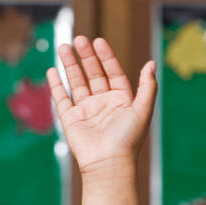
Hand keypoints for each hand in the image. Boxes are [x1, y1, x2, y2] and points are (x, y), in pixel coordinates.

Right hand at [47, 36, 156, 175]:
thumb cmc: (127, 140)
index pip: (113, 73)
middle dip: (86, 57)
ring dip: (70, 65)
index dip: (106, 57)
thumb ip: (148, 87)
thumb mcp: (142, 111)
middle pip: (94, 74)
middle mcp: (103, 105)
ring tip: (64, 47)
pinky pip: (62, 99)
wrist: (108, 164)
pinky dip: (56, 85)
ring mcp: (86, 112)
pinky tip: (53, 71)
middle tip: (79, 40)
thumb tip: (152, 64)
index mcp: (121, 102)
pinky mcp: (71, 120)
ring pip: (76, 83)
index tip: (98, 42)